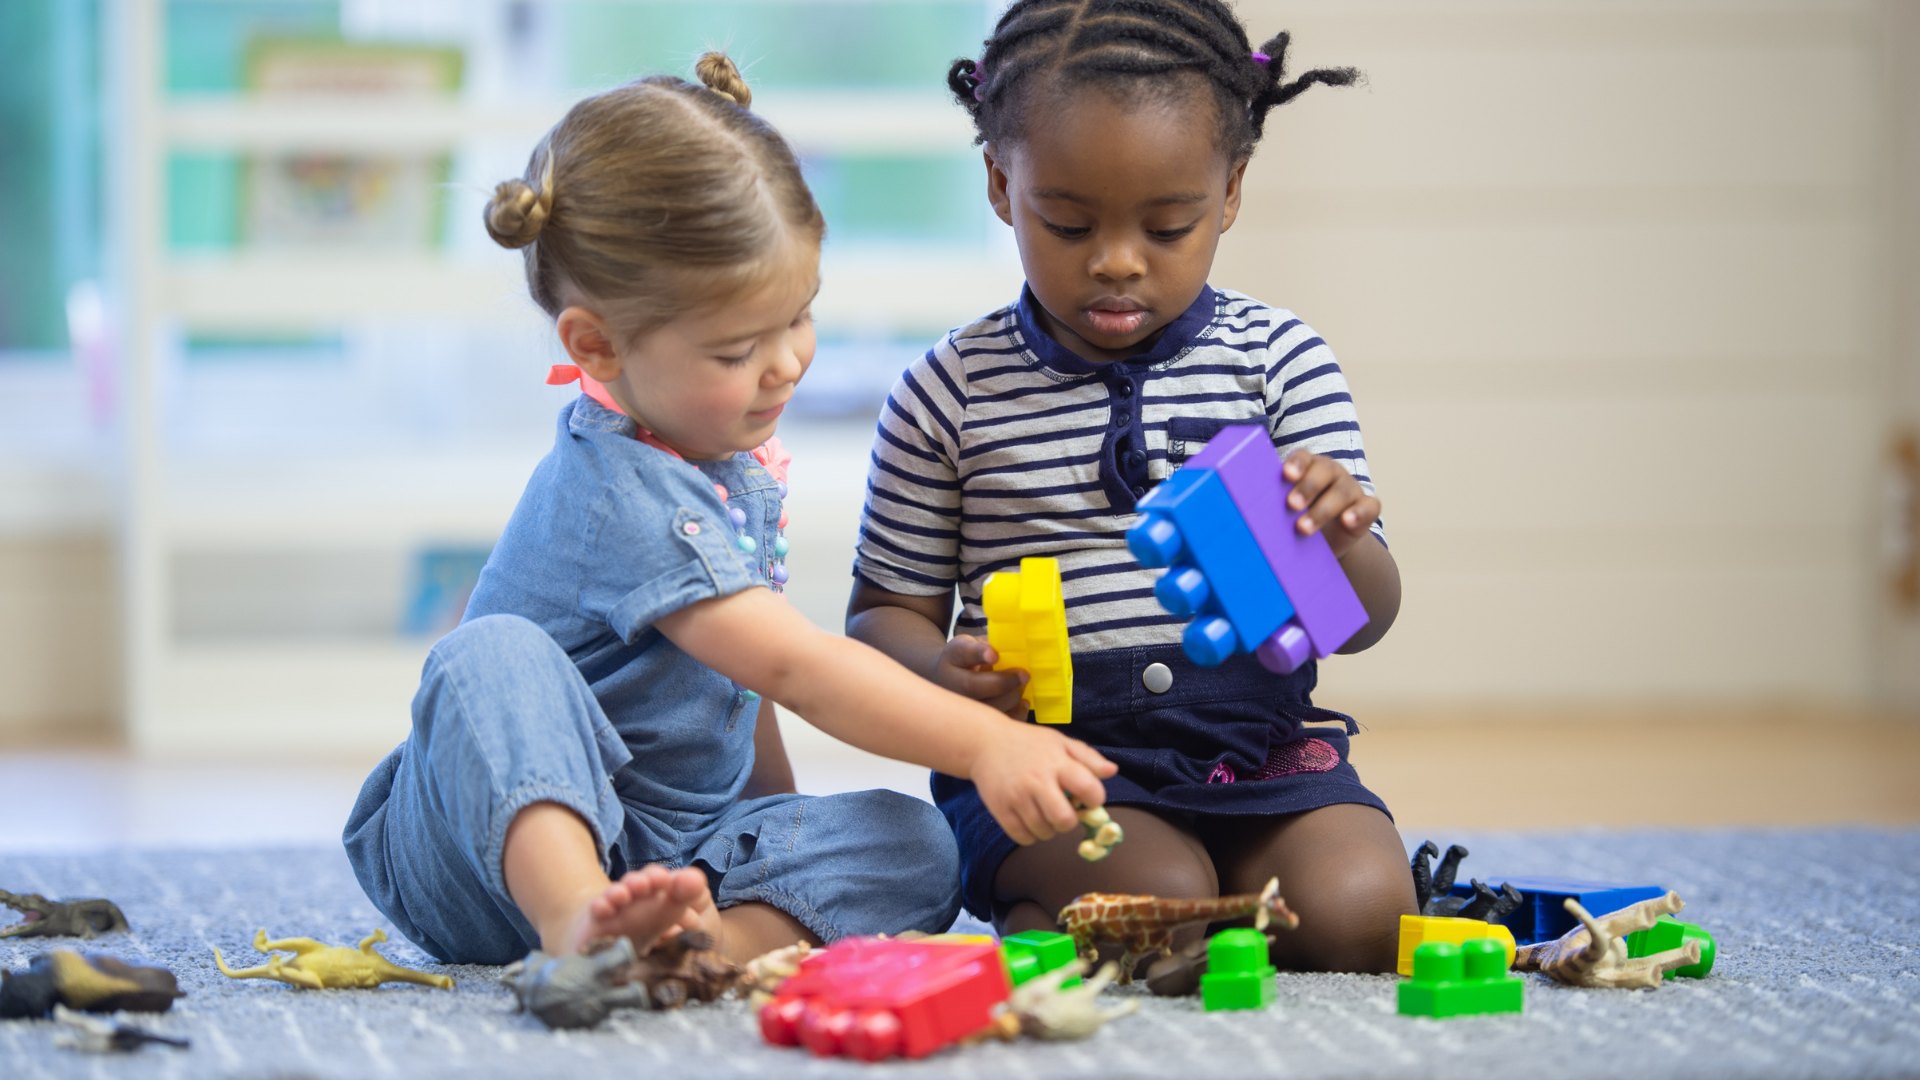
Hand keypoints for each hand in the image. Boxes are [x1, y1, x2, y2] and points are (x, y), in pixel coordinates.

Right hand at [927, 634, 1028, 719]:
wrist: (948, 679)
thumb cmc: (969, 660)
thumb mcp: (974, 644)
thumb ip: (992, 645)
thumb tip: (1022, 648)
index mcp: (953, 656)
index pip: (964, 652)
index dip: (979, 653)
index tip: (994, 654)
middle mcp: (951, 682)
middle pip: (971, 687)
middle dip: (1001, 683)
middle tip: (1024, 676)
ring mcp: (960, 705)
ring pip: (984, 708)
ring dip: (1010, 699)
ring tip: (1021, 688)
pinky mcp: (974, 721)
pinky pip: (996, 723)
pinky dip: (1015, 714)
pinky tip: (1022, 703)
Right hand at [967, 723, 1115, 845]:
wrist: (985, 743)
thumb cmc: (1028, 743)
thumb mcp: (1060, 742)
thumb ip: (1088, 758)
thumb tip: (1113, 772)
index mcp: (1056, 762)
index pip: (1087, 788)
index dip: (1095, 799)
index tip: (1089, 798)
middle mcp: (1037, 780)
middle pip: (1065, 820)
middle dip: (1070, 822)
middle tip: (1064, 812)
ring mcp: (1016, 797)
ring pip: (1044, 832)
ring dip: (1050, 829)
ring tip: (1045, 813)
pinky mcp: (1000, 809)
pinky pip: (1023, 837)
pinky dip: (1031, 835)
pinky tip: (1030, 820)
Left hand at [1282, 449, 1380, 558]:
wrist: (1328, 542)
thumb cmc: (1299, 519)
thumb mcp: (1284, 511)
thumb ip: (1271, 504)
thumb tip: (1242, 510)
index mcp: (1309, 467)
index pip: (1304, 457)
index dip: (1296, 463)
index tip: (1286, 475)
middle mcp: (1331, 473)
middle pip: (1324, 471)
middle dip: (1307, 487)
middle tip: (1291, 505)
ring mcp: (1351, 488)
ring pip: (1342, 491)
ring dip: (1323, 509)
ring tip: (1304, 528)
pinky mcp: (1367, 508)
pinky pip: (1370, 506)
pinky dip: (1359, 512)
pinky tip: (1347, 521)